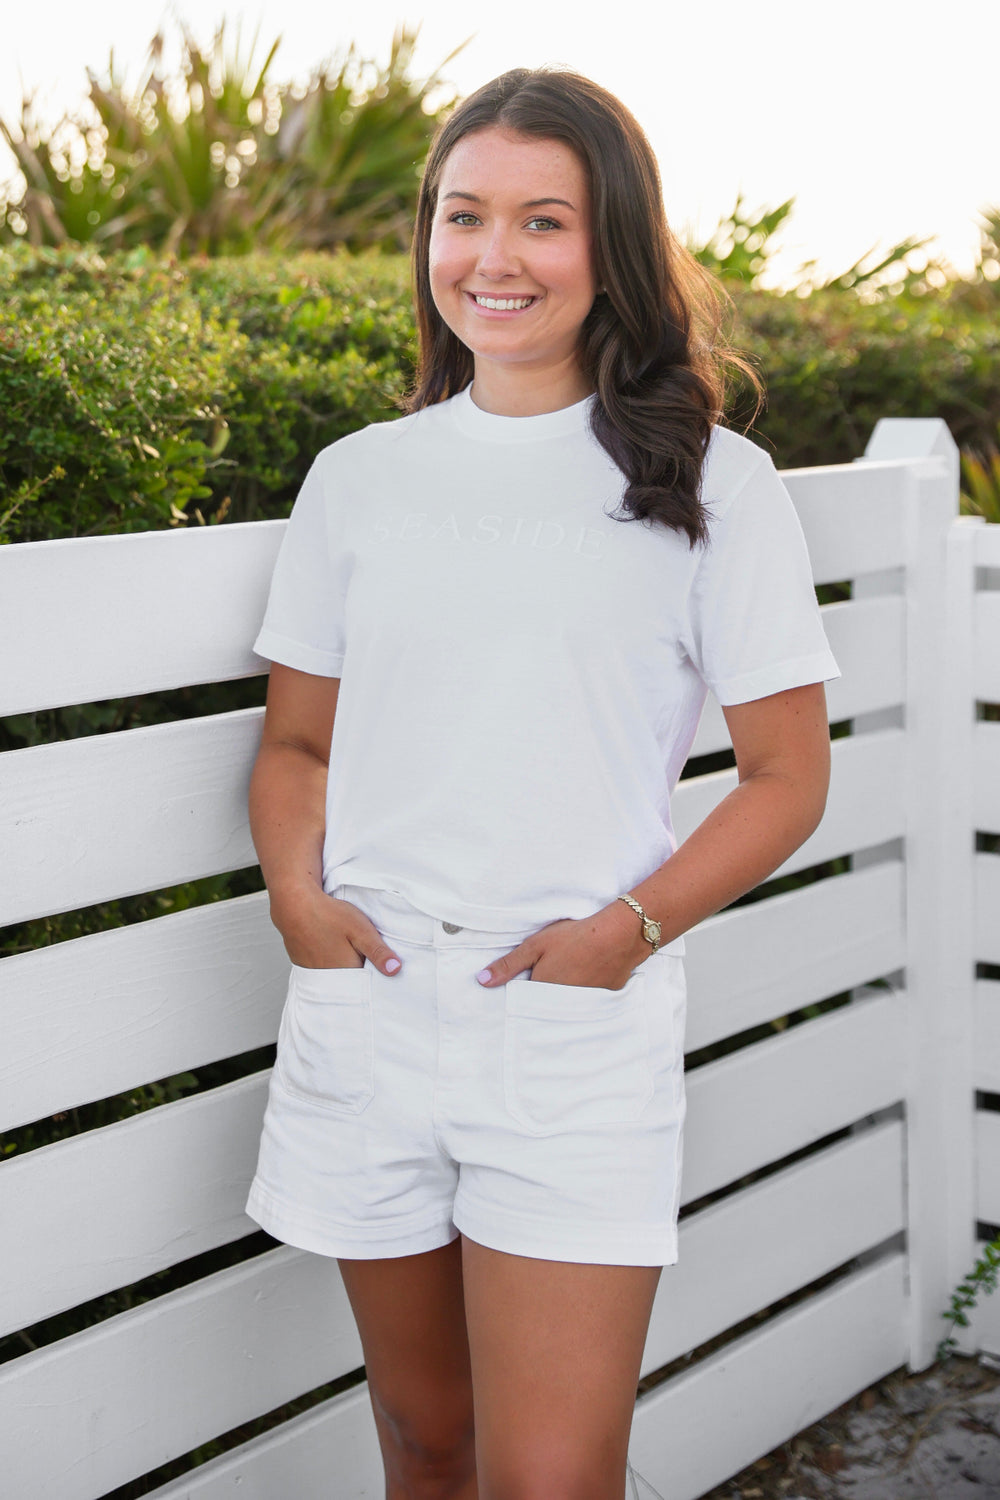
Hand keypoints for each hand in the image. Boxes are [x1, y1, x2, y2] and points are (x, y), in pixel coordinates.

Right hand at [270, 885, 402, 975]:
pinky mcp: (302, 963)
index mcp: (345, 973)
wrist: (294, 904)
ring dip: (342, 967)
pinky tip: (330, 948)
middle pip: (349, 982)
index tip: (380, 969)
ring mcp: (312, 971)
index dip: (373, 977)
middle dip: (359, 973)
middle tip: (363, 955)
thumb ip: (378, 952)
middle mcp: (327, 978)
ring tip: (346, 950)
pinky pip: (320, 969)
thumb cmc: (328, 915)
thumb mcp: (361, 930)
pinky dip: (327, 962)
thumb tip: (395, 970)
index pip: (364, 986)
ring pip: (334, 975)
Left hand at [475, 902, 646, 989]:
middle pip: (547, 1007)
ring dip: (565, 998)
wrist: (619, 935)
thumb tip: (482, 981)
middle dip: (544, 998)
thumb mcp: (535, 946)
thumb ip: (508, 965)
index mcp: (542, 993)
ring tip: (571, 976)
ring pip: (567, 1006)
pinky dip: (586, 995)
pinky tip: (589, 978)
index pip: (526, 1003)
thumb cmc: (574, 937)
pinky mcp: (604, 1001)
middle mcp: (562, 1006)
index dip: (525, 993)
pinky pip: (589, 1004)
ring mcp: (585, 1006)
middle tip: (551, 976)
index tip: (526, 985)